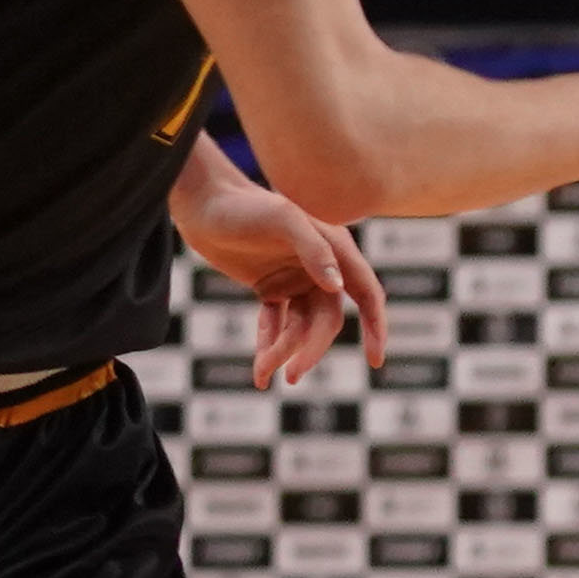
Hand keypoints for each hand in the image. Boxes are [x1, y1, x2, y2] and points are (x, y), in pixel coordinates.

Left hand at [174, 160, 386, 389]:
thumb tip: (337, 287)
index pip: (367, 294)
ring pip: (300, 327)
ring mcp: (295, 280)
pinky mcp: (271, 287)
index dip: (376, 327)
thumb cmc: (245, 205)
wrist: (202, 202)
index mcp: (336, 251)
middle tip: (292, 375)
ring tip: (262, 372)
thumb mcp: (283, 219)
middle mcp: (321, 268)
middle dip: (310, 350)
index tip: (375, 361)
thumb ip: (314, 249)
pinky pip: (276, 322)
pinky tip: (260, 365)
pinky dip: (269, 343)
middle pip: (327, 321)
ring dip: (285, 351)